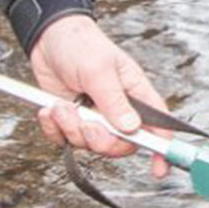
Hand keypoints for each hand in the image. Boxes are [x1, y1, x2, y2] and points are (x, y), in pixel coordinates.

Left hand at [28, 11, 170, 162]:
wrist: (48, 38)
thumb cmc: (81, 45)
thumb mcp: (99, 70)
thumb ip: (114, 101)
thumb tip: (131, 129)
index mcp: (135, 95)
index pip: (157, 127)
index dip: (161, 149)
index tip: (159, 169)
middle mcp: (118, 110)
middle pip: (120, 145)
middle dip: (99, 140)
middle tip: (86, 123)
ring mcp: (94, 117)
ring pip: (89, 144)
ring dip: (71, 129)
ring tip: (61, 106)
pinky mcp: (72, 120)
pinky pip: (65, 140)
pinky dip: (54, 129)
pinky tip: (50, 110)